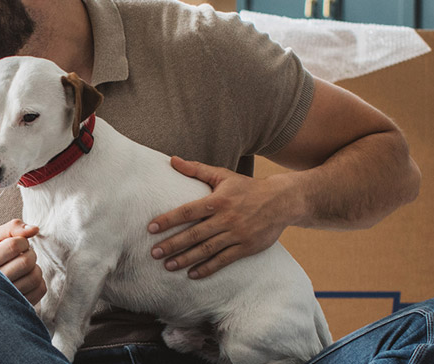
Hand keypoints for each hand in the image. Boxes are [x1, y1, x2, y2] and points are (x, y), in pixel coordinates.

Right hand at [0, 219, 45, 304]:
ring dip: (34, 268)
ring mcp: (5, 297)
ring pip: (35, 276)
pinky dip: (38, 282)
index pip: (15, 245)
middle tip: (21, 257)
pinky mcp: (18, 307)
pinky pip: (40, 289)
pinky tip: (26, 281)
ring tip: (23, 270)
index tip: (17, 246)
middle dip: (30, 254)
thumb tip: (34, 229)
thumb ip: (13, 228)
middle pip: (27, 261)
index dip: (22, 242)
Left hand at [147, 156, 307, 278]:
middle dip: (173, 244)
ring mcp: (237, 234)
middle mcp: (226, 218)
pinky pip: (224, 260)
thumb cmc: (248, 187)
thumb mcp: (223, 175)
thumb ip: (196, 169)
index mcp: (218, 200)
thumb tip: (172, 159)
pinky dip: (208, 268)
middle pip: (194, 234)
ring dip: (186, 259)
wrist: (282, 201)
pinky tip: (192, 274)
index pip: (188, 211)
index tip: (151, 228)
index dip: (168, 220)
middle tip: (154, 253)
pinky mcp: (246, 247)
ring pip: (207, 249)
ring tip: (168, 266)